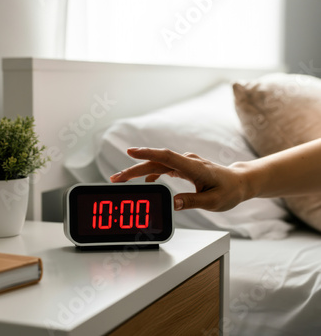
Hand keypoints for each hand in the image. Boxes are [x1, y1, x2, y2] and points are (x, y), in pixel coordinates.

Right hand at [110, 147, 247, 211]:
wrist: (240, 182)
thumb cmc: (229, 191)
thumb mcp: (214, 201)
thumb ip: (193, 201)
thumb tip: (173, 203)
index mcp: (194, 167)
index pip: (167, 157)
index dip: (147, 153)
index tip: (130, 152)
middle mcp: (187, 161)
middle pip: (156, 161)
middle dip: (134, 168)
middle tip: (116, 178)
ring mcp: (185, 163)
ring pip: (157, 163)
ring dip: (139, 170)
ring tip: (123, 179)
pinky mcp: (183, 167)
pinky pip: (163, 167)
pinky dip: (151, 172)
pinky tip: (146, 181)